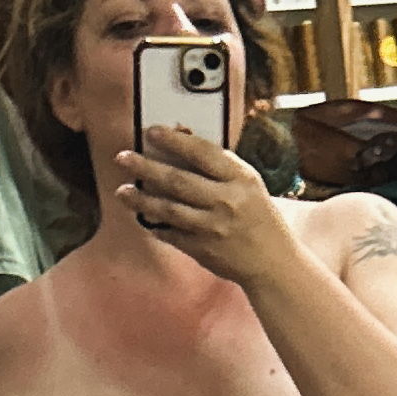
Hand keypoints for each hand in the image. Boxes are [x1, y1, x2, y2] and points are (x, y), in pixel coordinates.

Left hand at [114, 127, 292, 286]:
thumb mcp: (249, 184)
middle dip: (146, 167)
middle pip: (177, 180)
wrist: (274, 263)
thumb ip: (220, 167)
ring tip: (122, 191)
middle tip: (123, 158)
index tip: (152, 132)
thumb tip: (183, 142)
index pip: (202, 152)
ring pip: (168, 209)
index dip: (174, 140)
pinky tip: (143, 218)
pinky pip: (171, 235)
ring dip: (141, 199)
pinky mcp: (203, 250)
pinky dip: (155, 225)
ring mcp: (212, 227)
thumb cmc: (259, 218)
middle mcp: (226, 201)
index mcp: (240, 179)